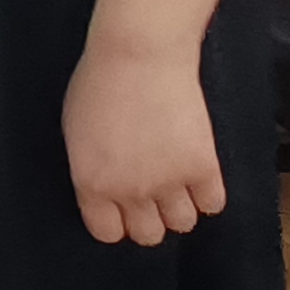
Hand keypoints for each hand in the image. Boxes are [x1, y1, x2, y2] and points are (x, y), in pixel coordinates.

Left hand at [64, 37, 226, 245]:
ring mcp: (169, 182)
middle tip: (151, 193)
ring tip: (176, 181)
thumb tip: (103, 189)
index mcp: (92, 184)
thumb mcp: (76, 131)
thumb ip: (90, 169)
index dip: (116, 221)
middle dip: (149, 216)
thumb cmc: (99, 81)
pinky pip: (213, 204)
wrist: (139, 53)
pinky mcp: (204, 167)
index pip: (108, 232)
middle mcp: (130, 191)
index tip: (121, 208)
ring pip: (182, 224)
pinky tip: (199, 173)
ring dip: (180, 207)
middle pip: (148, 235)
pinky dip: (208, 194)